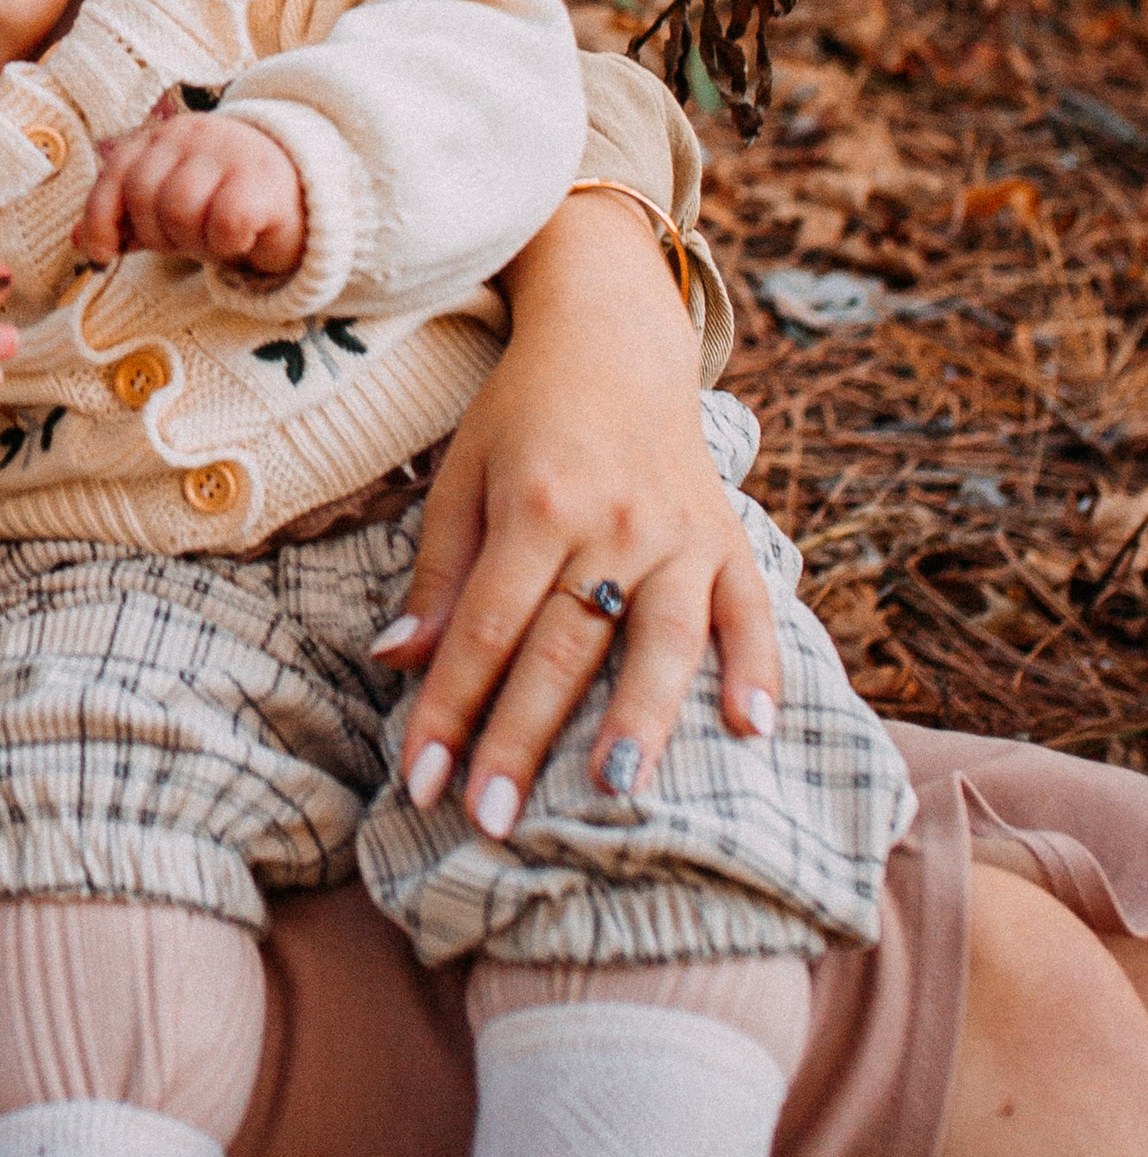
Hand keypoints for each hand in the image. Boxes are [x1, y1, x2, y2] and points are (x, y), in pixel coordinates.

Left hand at [72, 109, 306, 277]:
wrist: (303, 193)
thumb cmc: (224, 201)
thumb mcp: (168, 207)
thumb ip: (125, 219)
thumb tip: (78, 240)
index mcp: (161, 138)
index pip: (114, 173)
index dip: (101, 217)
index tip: (104, 254)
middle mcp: (191, 134)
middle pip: (144, 196)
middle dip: (158, 234)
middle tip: (186, 241)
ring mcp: (229, 152)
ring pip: (180, 212)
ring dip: (194, 241)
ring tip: (214, 238)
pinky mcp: (263, 180)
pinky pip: (225, 224)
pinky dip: (227, 244)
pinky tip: (241, 238)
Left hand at [372, 189, 779, 834]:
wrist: (613, 337)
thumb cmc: (521, 415)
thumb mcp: (461, 476)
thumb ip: (438, 573)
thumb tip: (397, 662)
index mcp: (538, 503)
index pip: (486, 627)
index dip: (450, 707)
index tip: (420, 781)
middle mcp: (614, 519)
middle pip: (566, 646)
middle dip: (524, 739)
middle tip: (490, 819)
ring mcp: (681, 531)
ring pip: (664, 638)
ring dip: (642, 719)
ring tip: (617, 793)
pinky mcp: (729, 536)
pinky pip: (751, 609)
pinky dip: (758, 668)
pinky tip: (755, 731)